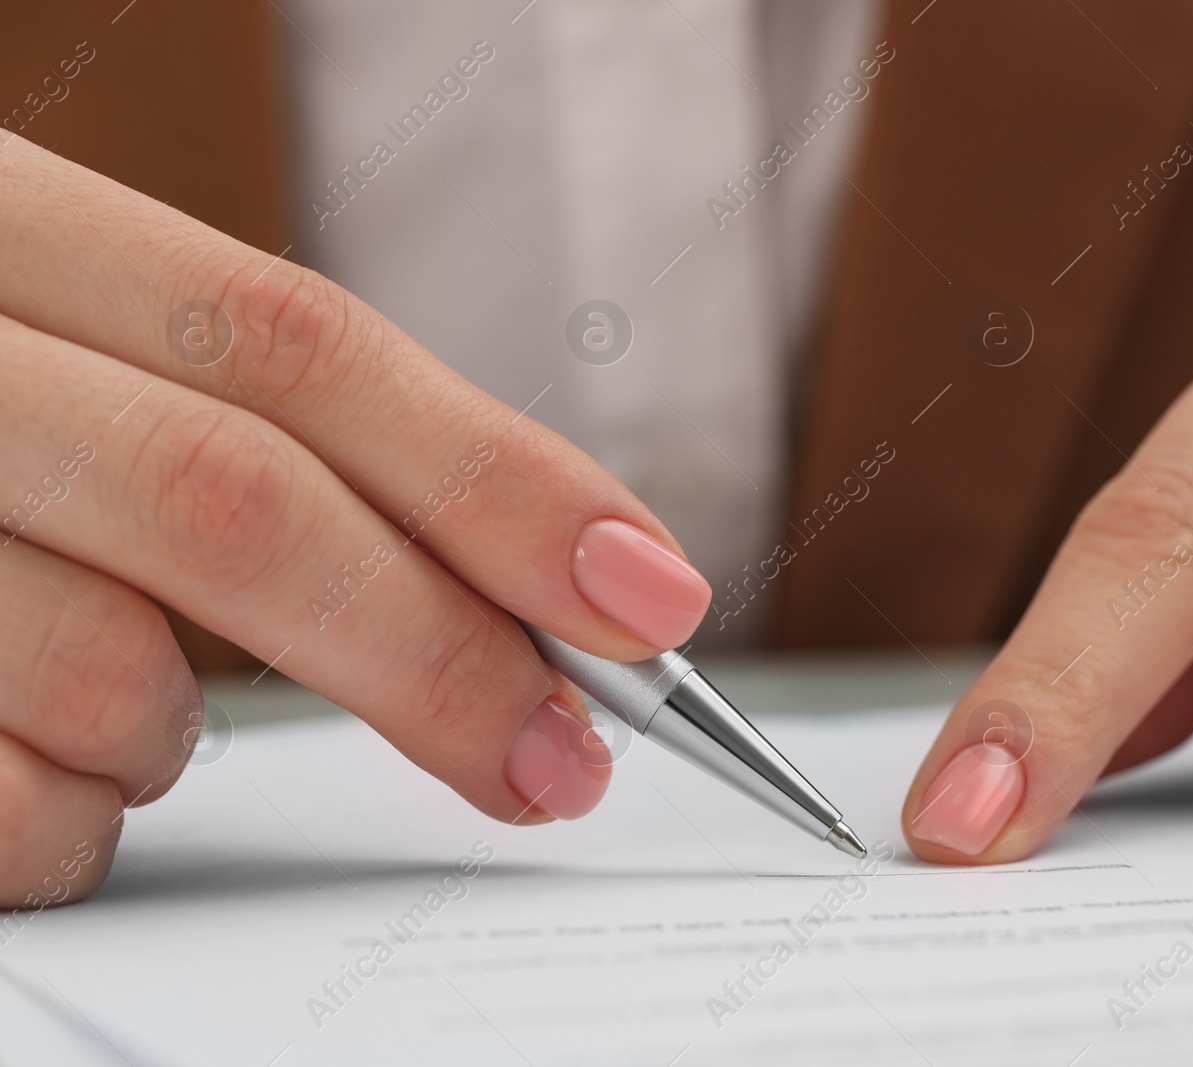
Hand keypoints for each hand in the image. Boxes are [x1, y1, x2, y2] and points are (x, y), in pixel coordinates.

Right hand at [0, 136, 710, 907]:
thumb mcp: (60, 348)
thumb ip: (246, 428)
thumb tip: (524, 580)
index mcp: (0, 226)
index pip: (299, 347)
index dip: (495, 476)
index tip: (648, 593)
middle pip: (238, 502)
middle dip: (435, 652)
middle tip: (560, 762)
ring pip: (108, 677)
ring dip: (176, 737)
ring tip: (136, 715)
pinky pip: (6, 805)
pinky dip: (66, 820)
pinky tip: (27, 762)